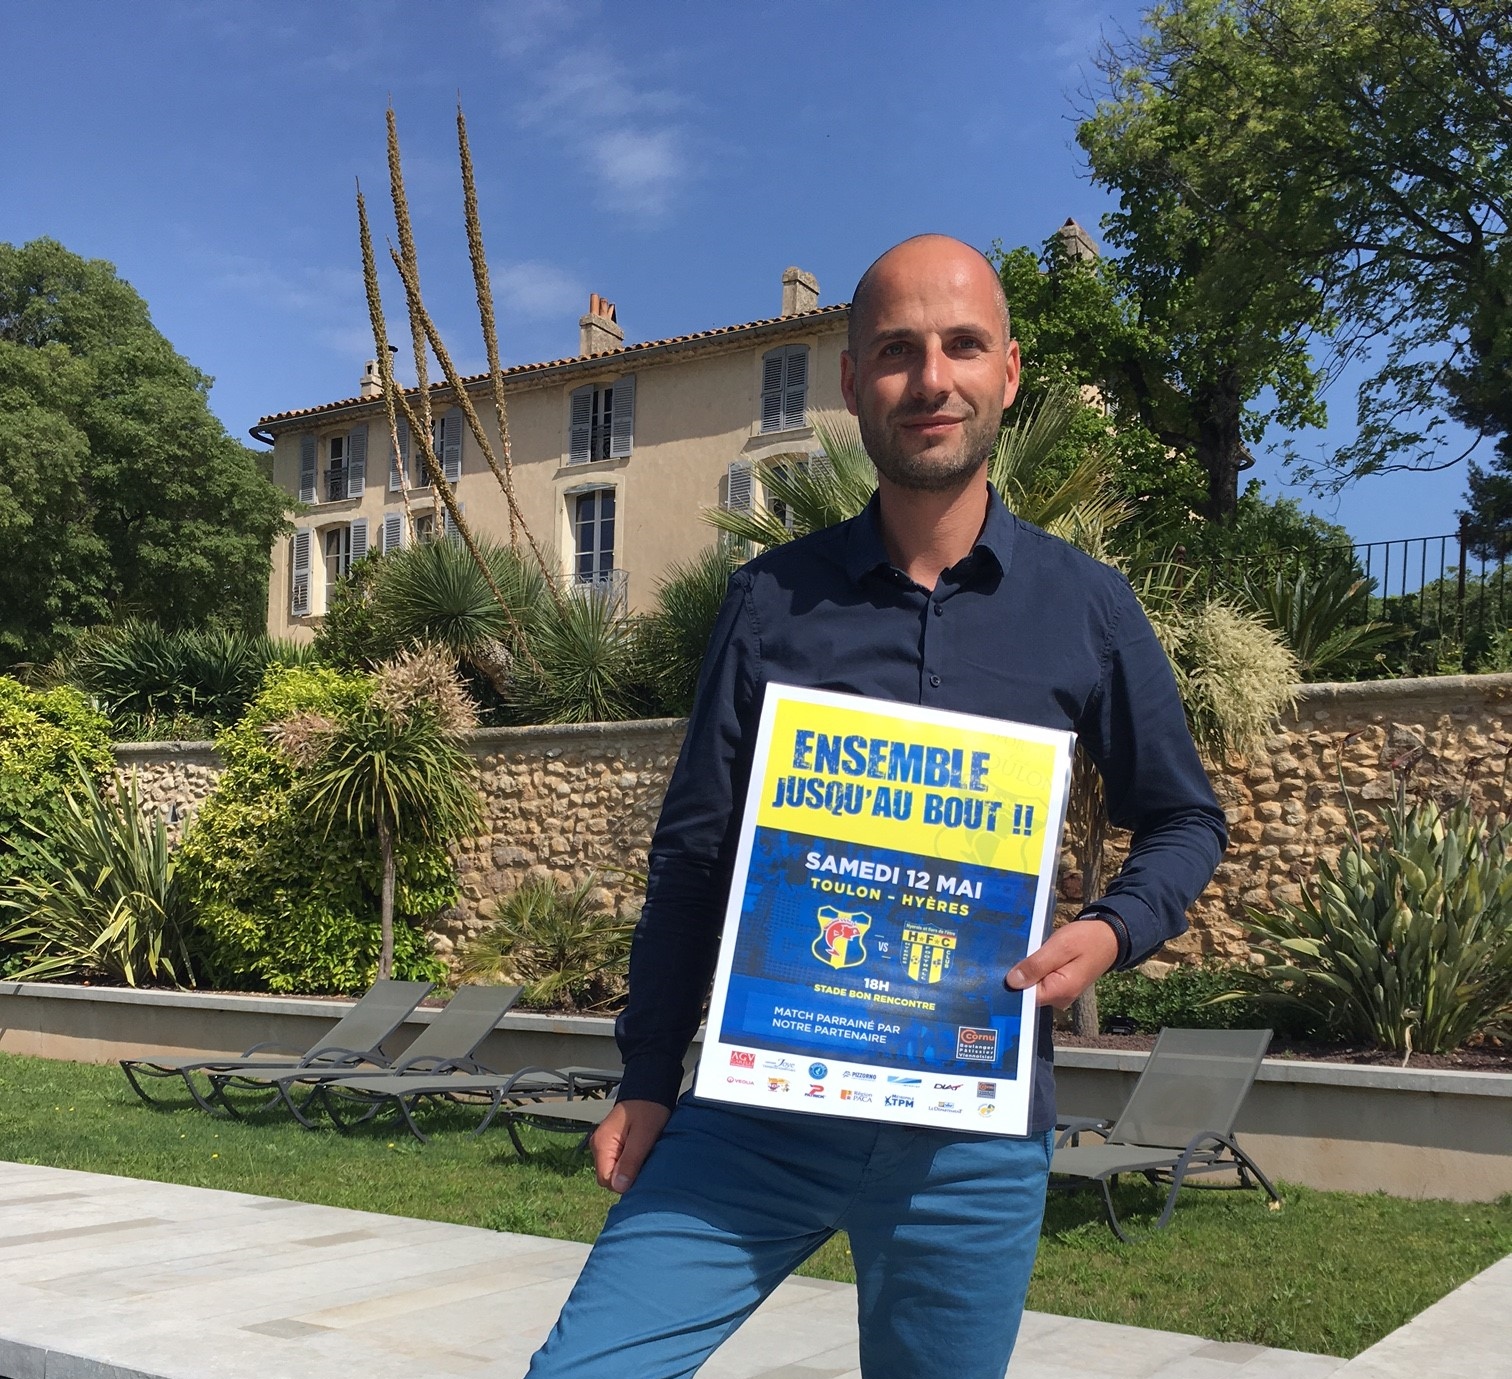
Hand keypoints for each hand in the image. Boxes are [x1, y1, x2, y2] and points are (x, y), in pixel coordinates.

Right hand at [591, 1098, 671, 1193]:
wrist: (649, 1090)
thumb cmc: (648, 1109)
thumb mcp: (644, 1136)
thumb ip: (630, 1161)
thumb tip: (619, 1187)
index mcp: (602, 1144)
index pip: (606, 1180)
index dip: (623, 1182)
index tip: (641, 1172)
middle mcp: (598, 1146)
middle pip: (608, 1177)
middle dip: (626, 1177)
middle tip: (645, 1163)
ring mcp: (603, 1145)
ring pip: (613, 1171)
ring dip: (629, 1170)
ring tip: (643, 1155)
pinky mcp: (611, 1144)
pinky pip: (617, 1163)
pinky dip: (629, 1163)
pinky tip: (640, 1154)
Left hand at [1004, 919, 1119, 1009]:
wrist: (1108, 937)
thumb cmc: (1087, 939)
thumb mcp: (1060, 946)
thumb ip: (1036, 965)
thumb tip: (1012, 982)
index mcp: (1059, 992)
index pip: (1025, 997)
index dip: (1012, 983)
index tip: (1000, 968)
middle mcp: (1059, 999)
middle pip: (1027, 991)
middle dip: (1019, 974)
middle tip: (1012, 953)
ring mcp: (1059, 994)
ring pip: (1032, 985)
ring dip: (1027, 969)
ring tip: (1024, 951)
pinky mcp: (1058, 986)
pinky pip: (1039, 980)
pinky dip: (1035, 968)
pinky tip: (1034, 956)